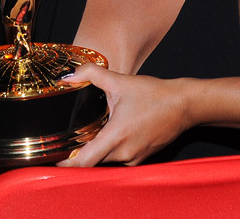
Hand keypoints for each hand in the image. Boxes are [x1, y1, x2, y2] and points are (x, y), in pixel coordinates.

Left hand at [56, 63, 190, 166]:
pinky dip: (112, 150)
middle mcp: (124, 153)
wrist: (185, 105)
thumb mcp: (121, 81)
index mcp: (116, 136)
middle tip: (71, 138)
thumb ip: (92, 75)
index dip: (65, 163)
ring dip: (97, 150)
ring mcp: (134, 158)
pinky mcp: (141, 158)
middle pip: (91, 162)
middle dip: (80, 153)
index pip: (83, 162)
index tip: (54, 157)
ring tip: (95, 132)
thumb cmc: (156, 95)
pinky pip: (119, 159)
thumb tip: (69, 76)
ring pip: (105, 161)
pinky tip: (116, 133)